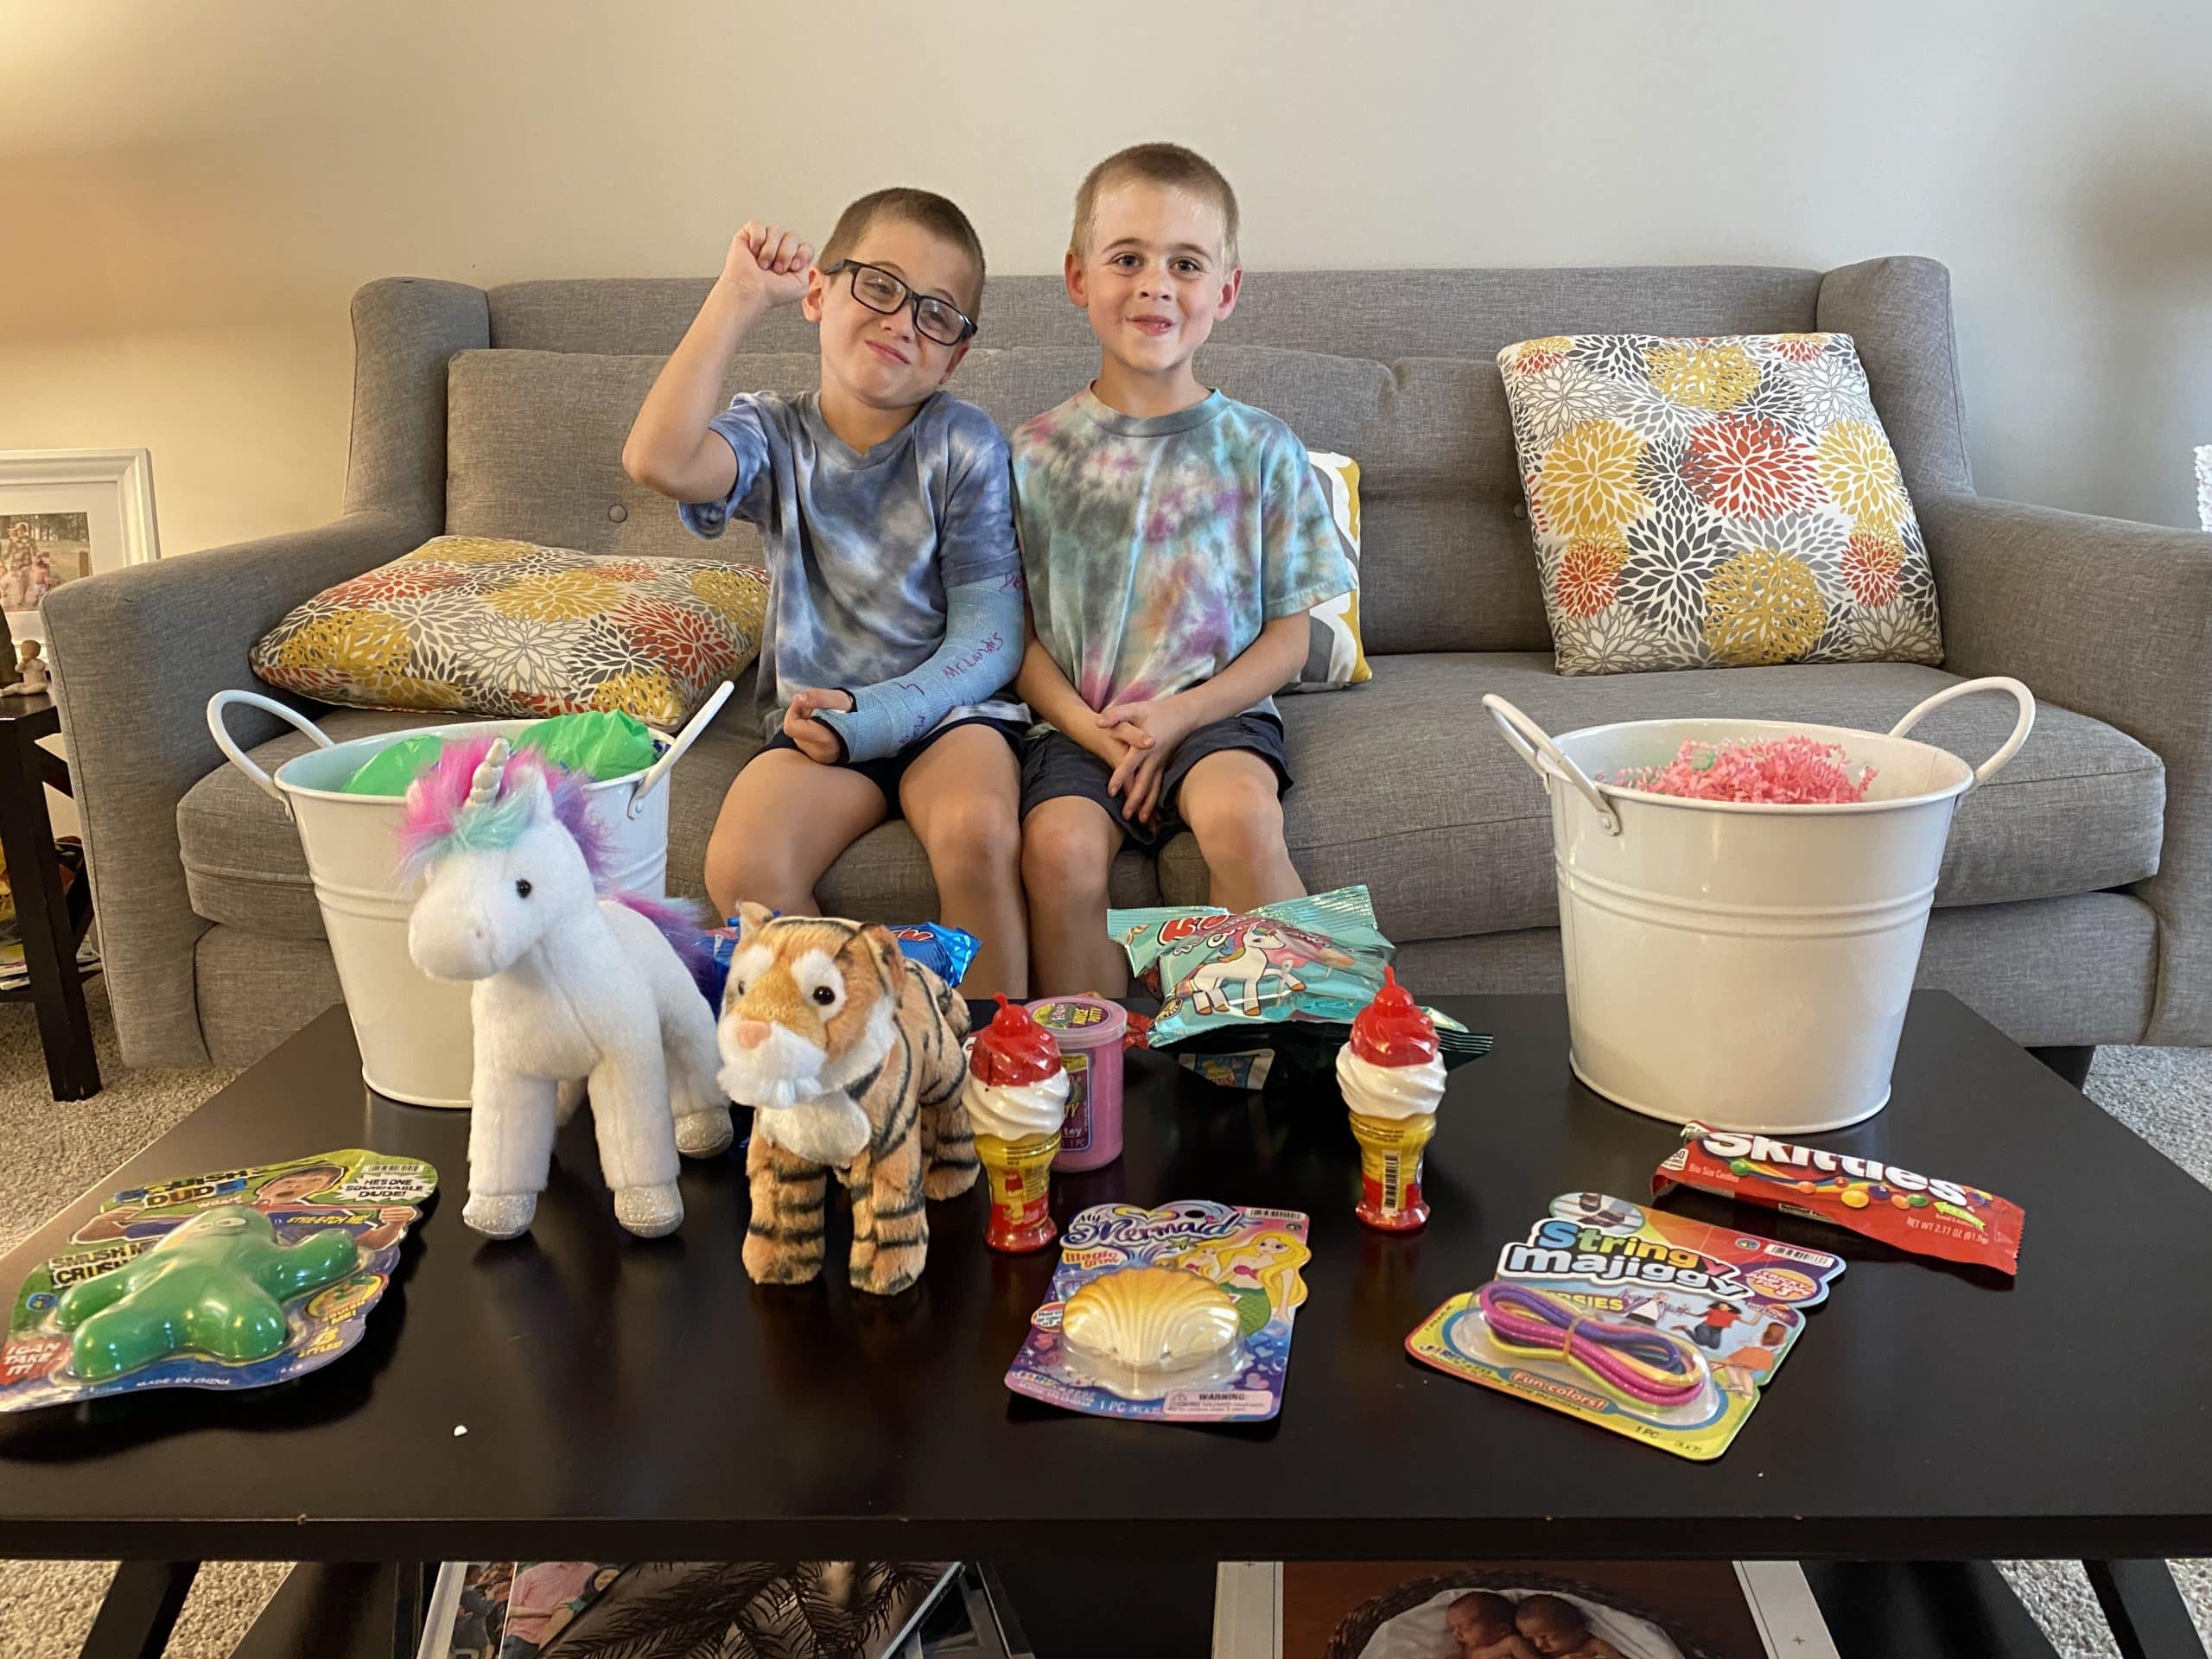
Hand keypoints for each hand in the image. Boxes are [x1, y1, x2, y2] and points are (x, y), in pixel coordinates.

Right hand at [718, 221, 813, 309]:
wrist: (751, 293)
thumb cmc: (771, 293)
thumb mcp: (801, 286)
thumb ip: (810, 269)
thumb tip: (806, 254)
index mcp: (793, 258)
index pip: (806, 246)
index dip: (801, 255)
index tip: (793, 268)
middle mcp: (779, 247)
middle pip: (792, 236)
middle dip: (785, 255)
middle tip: (775, 269)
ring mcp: (764, 239)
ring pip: (776, 230)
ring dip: (770, 251)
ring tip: (762, 265)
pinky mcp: (748, 234)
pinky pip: (757, 224)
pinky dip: (757, 239)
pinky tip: (753, 252)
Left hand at [783, 687, 853, 765]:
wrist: (871, 727)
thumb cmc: (856, 712)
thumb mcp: (838, 699)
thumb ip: (817, 697)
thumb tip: (797, 697)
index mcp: (823, 741)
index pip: (791, 726)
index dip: (794, 710)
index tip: (805, 702)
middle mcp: (819, 754)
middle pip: (793, 730)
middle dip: (801, 715)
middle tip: (818, 708)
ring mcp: (818, 758)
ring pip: (797, 736)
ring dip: (804, 722)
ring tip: (822, 716)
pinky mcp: (818, 759)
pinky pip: (804, 742)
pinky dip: (808, 730)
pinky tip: (822, 726)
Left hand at [1096, 698, 1195, 819]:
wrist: (1182, 715)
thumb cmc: (1155, 711)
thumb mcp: (1135, 709)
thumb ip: (1116, 715)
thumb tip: (1098, 723)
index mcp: (1144, 745)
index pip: (1130, 763)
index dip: (1120, 777)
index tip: (1111, 791)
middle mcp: (1154, 758)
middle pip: (1144, 782)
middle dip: (1135, 800)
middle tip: (1125, 816)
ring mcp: (1161, 764)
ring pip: (1154, 789)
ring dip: (1148, 806)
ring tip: (1140, 822)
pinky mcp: (1164, 768)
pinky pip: (1160, 788)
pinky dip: (1155, 802)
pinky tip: (1153, 816)